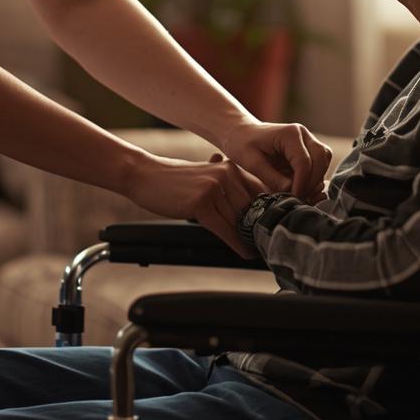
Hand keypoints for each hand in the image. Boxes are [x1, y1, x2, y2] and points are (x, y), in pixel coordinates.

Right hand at [124, 154, 265, 256]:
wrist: (145, 175)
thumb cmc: (173, 178)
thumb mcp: (205, 173)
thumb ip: (225, 183)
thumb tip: (245, 201)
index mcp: (230, 167)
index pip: (259, 192)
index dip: (268, 213)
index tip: (274, 228)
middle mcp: (226, 174)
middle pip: (251, 208)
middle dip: (258, 228)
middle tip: (268, 244)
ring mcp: (214, 187)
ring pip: (239, 221)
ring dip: (248, 239)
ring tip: (257, 250)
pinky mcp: (201, 202)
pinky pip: (225, 229)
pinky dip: (237, 243)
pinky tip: (244, 252)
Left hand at [220, 121, 331, 202]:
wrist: (240, 133)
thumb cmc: (241, 144)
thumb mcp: (251, 163)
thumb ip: (271, 178)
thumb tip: (291, 192)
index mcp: (289, 133)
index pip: (304, 162)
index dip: (301, 184)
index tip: (292, 198)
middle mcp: (303, 134)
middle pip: (321, 159)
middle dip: (311, 182)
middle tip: (297, 198)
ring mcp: (307, 140)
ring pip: (324, 162)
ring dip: (314, 180)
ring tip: (297, 193)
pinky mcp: (307, 149)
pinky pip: (318, 165)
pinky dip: (312, 178)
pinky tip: (298, 188)